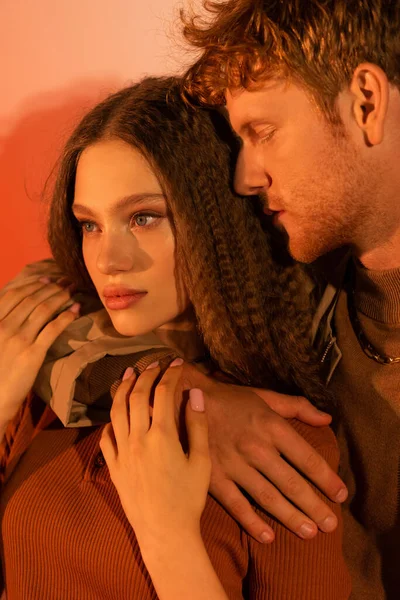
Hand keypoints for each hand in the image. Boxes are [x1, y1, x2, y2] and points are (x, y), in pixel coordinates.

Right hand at [0, 277, 79, 423]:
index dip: (33, 284)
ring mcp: (19, 340)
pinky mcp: (33, 354)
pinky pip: (53, 329)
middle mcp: (4, 327)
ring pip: (44, 310)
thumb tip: (22, 308)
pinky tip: (76, 310)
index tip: (48, 279)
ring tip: (73, 291)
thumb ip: (4, 322)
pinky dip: (66, 316)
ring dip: (61, 296)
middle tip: (67, 281)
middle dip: (52, 287)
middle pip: (32, 298)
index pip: (14, 294)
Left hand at [100, 360, 210, 546]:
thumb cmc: (188, 498)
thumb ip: (197, 425)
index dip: (170, 373)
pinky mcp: (113, 467)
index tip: (176, 361)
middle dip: (146, 374)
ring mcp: (121, 452)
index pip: (163, 392)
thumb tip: (194, 394)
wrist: (165, 532)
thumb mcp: (202, 461)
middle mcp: (137, 438)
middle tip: (153, 363)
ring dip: (123, 389)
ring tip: (128, 375)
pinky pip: (106, 437)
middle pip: (137, 396)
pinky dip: (110, 421)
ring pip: (117, 411)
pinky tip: (115, 416)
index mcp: (161, 435)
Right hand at [180, 363, 347, 542]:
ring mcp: (234, 464)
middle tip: (331, 525)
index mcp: (271, 426)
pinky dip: (252, 522)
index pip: (307, 457)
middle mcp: (256, 447)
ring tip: (309, 533)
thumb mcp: (264, 396)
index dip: (326, 478)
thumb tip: (326, 417)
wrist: (185, 399)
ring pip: (268, 497)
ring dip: (291, 517)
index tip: (340, 494)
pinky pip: (236, 504)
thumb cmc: (229, 399)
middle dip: (314, 506)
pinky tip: (268, 536)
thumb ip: (297, 406)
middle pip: (291, 483)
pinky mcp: (213, 476)